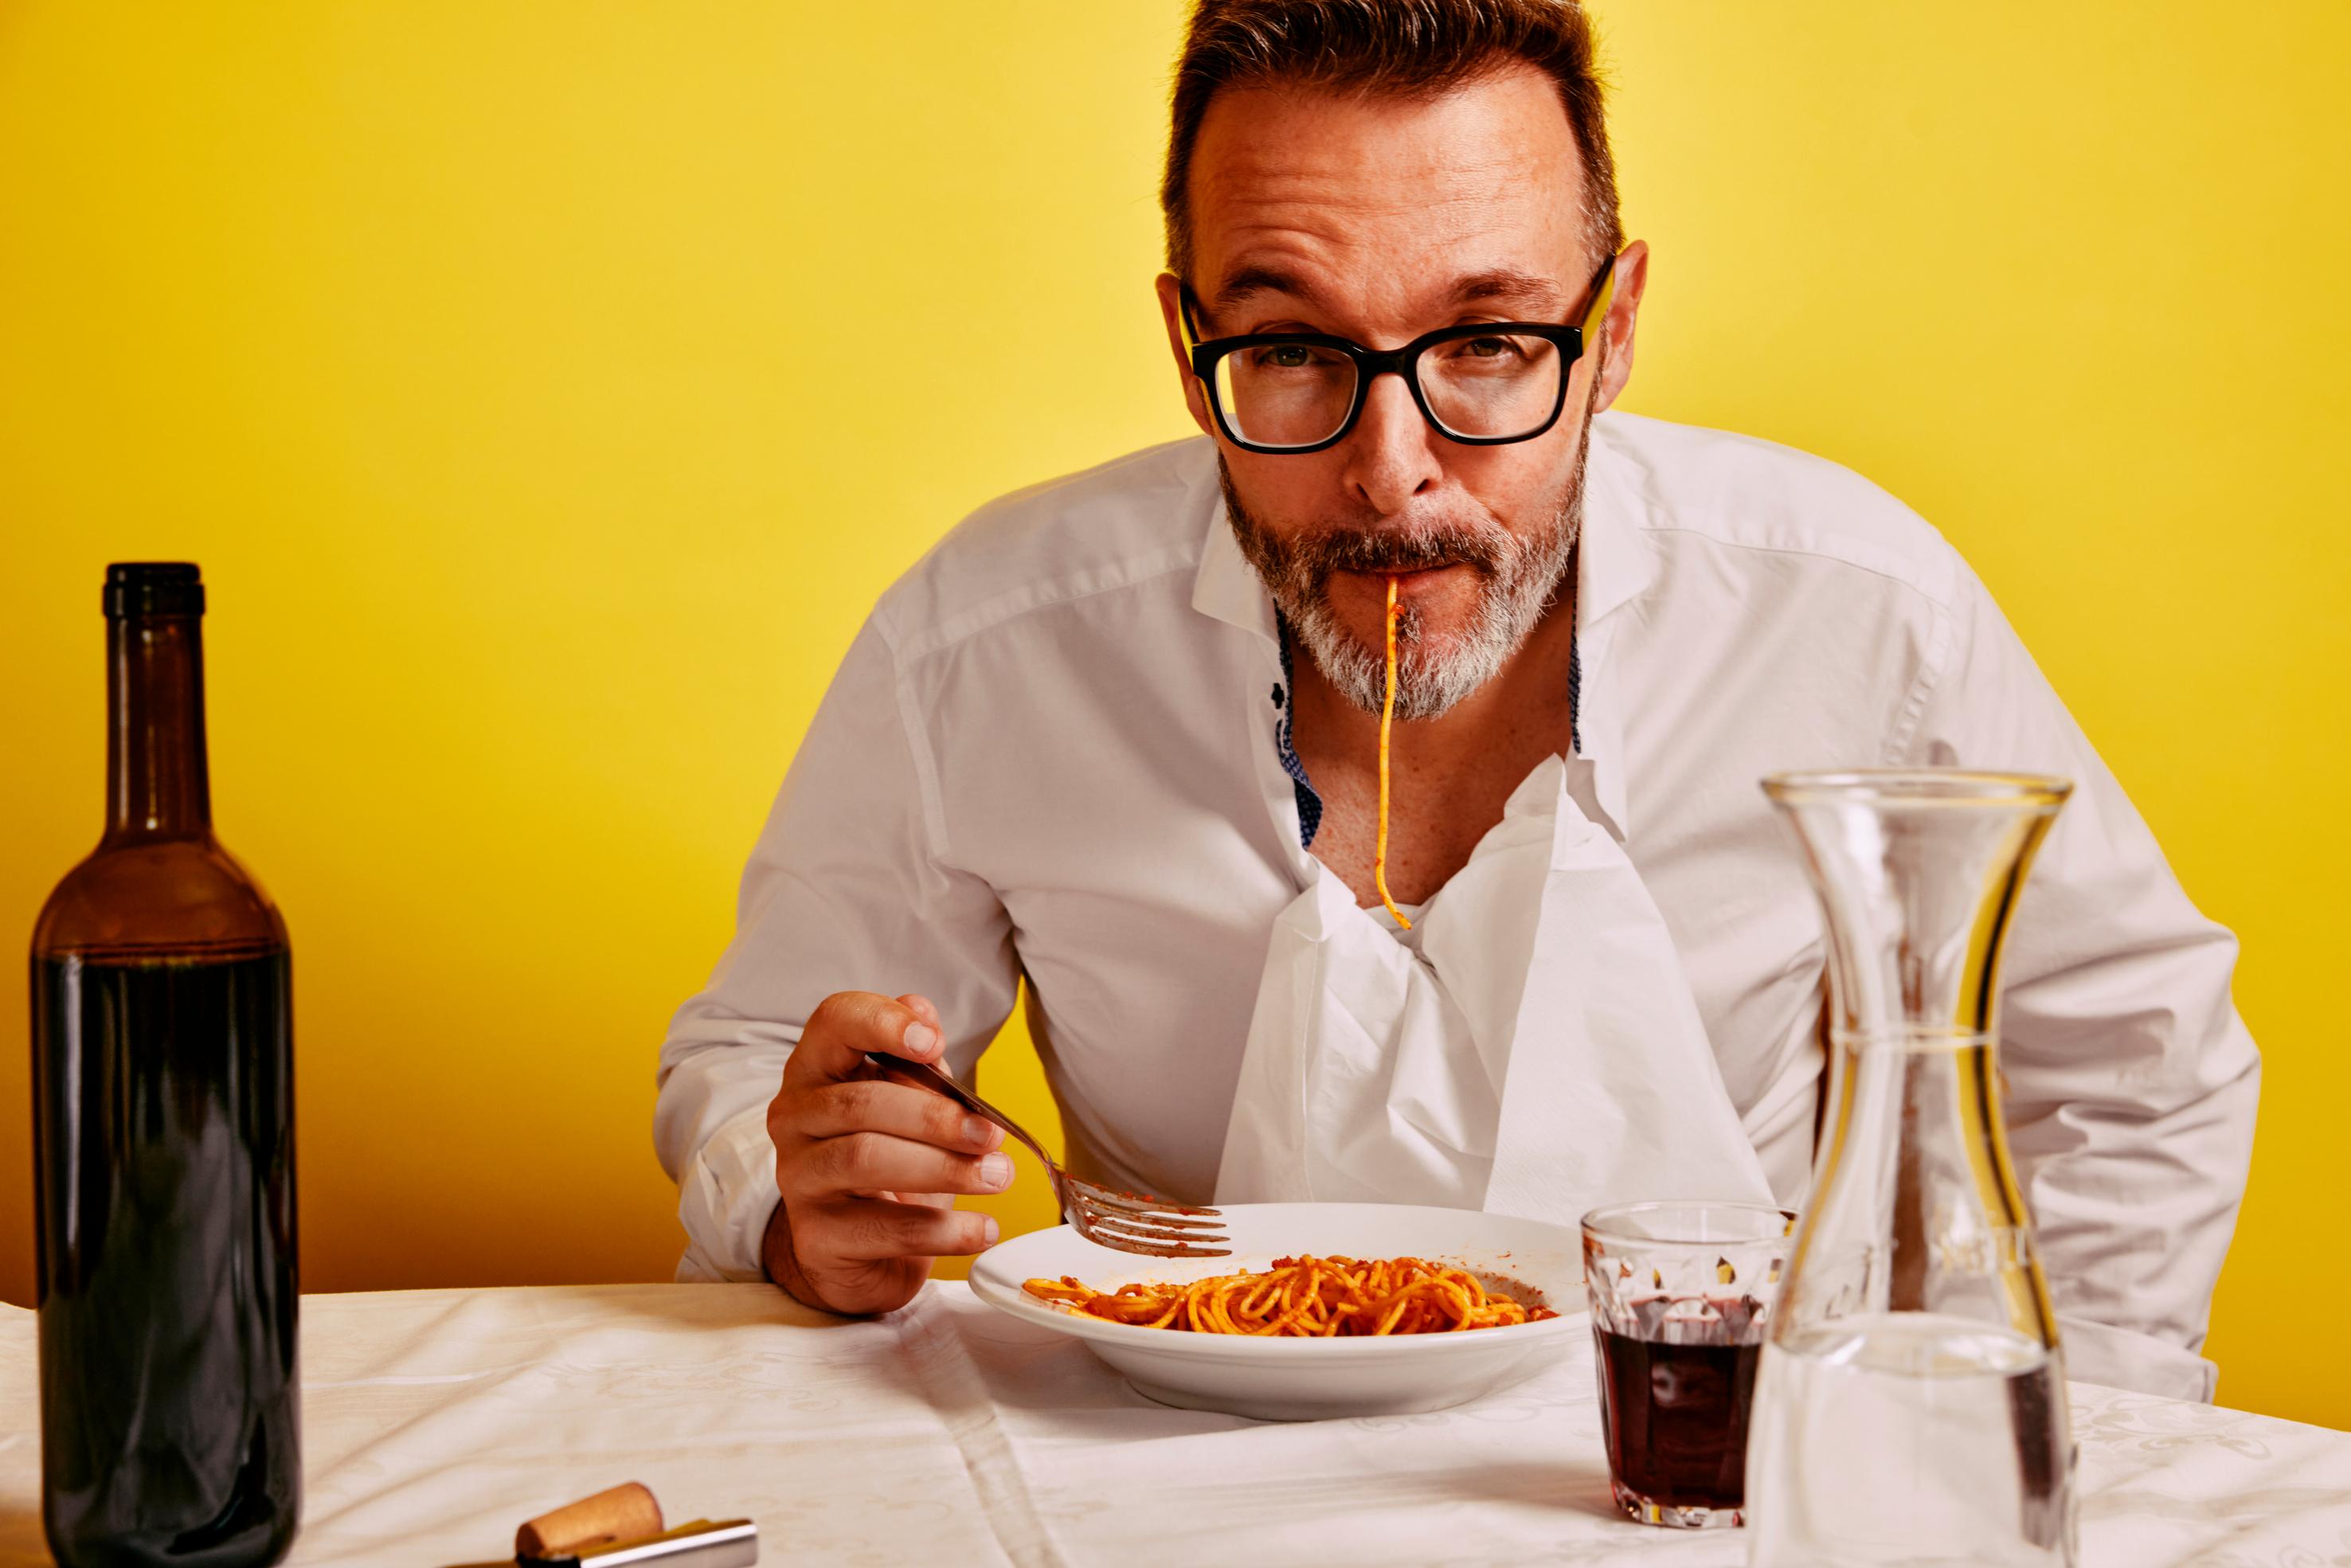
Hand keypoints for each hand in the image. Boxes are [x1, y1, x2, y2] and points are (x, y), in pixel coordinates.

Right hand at [762, 990, 1011, 1314]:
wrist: (860, 1250)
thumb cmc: (890, 1159)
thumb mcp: (910, 1104)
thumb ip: (919, 1063)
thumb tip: (924, 1015)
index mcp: (818, 1068)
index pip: (833, 1023)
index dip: (881, 1023)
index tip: (933, 1042)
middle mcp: (795, 1117)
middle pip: (861, 1102)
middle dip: (936, 1117)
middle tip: (991, 1135)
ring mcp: (798, 1178)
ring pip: (865, 1159)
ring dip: (944, 1168)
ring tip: (997, 1176)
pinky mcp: (816, 1238)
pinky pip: (883, 1228)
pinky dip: (944, 1229)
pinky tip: (984, 1228)